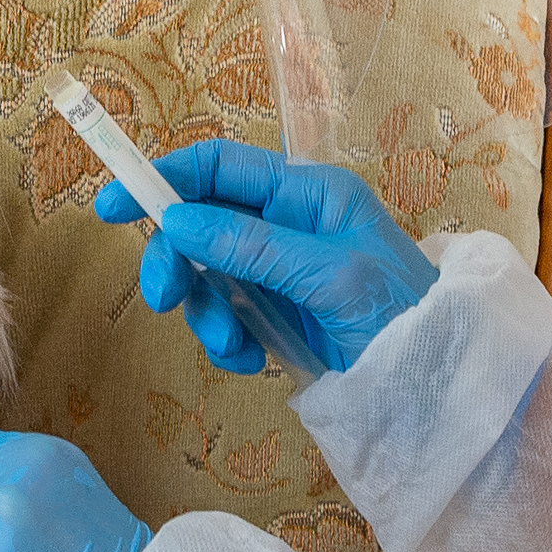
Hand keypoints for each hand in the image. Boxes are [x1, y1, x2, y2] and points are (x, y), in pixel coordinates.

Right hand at [98, 140, 436, 376]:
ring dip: (205, 313)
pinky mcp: (277, 314)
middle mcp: (289, 223)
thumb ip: (252, 246)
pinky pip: (226, 316)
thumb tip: (178, 220)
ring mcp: (280, 270)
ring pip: (206, 276)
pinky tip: (251, 362)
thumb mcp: (328, 275)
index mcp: (308, 193)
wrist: (439, 384)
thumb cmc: (401, 316)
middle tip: (163, 298)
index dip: (163, 178)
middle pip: (200, 222)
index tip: (112, 205)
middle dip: (177, 260)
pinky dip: (226, 341)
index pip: (221, 167)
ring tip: (231, 347)